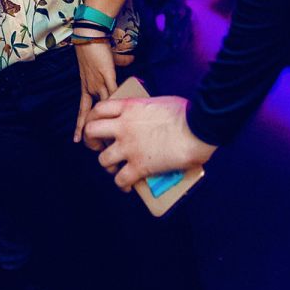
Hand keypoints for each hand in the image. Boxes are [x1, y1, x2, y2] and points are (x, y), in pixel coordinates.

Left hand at [72, 39, 118, 142]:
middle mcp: (91, 88)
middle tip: (90, 145)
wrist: (90, 36)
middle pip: (91, 114)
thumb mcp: (106, 60)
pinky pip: (113, 95)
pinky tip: (121, 117)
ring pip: (102, 108)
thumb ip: (119, 62)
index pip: (83, 110)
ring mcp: (98, 83)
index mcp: (87, 86)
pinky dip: (117, 105)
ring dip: (106, 122)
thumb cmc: (96, 46)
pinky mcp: (107, 77)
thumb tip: (131, 59)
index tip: (77, 139)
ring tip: (110, 138)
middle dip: (91, 130)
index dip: (80, 124)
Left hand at [83, 95, 217, 190]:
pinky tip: (129, 186)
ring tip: (117, 168)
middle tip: (102, 148)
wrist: (199, 128)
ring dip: (108, 166)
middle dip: (92, 142)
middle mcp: (124, 126)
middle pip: (91, 132)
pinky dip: (122, 185)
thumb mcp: (160, 102)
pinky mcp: (140, 166)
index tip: (101, 127)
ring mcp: (129, 146)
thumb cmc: (187, 113)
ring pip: (102, 160)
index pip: (99, 109)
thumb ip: (147, 110)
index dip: (94, 118)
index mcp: (129, 107)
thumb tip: (150, 117)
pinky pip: (120, 180)